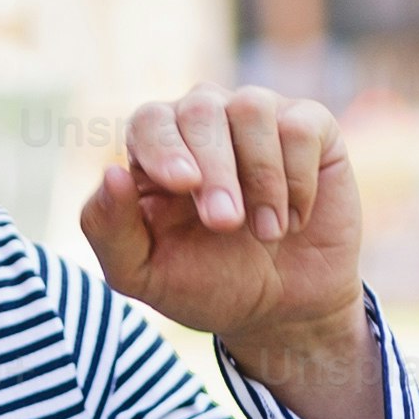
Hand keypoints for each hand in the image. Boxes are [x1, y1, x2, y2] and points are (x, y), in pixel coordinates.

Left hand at [81, 86, 363, 352]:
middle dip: (215, 171)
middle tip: (227, 224)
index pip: (150, 121)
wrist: (283, 310)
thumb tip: (111, 172)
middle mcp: (204, 120)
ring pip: (252, 108)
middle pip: (201, 110)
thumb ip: (109, 230)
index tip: (183, 185)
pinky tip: (295, 218)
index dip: (164, 146)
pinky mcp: (309, 127)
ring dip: (261, 176)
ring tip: (267, 232)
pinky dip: (298, 179)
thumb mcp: (145, 275)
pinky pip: (301, 127)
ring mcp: (257, 118)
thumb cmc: (208, 284)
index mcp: (157, 148)